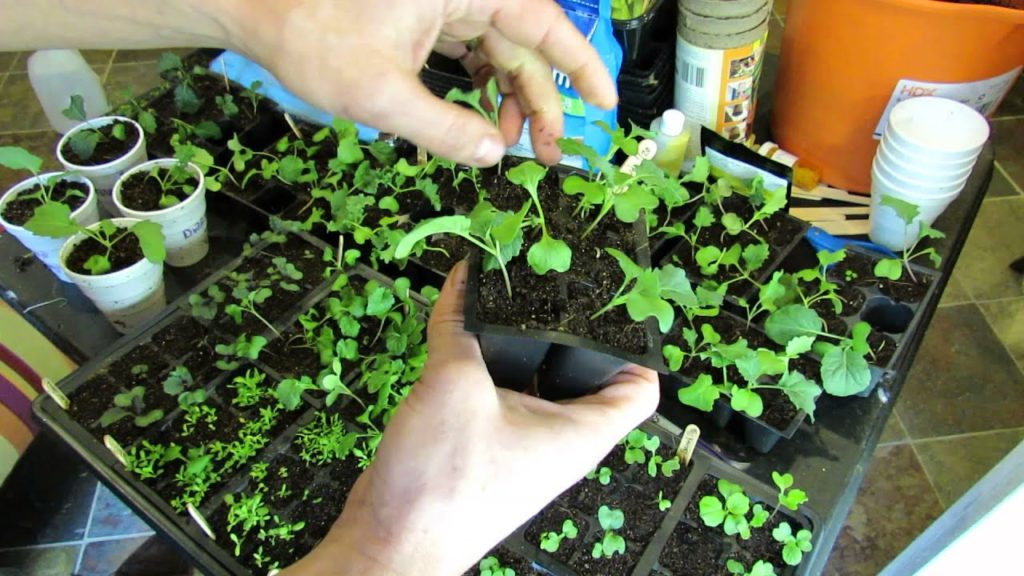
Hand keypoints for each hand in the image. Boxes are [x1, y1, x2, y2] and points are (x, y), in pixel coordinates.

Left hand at [230, 0, 617, 166]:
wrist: (259, 12)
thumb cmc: (312, 39)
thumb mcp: (380, 95)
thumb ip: (444, 130)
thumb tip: (494, 156)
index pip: (544, 23)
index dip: (581, 66)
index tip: (605, 105)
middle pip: (523, 45)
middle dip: (539, 102)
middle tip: (548, 155)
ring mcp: (443, 1)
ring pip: (499, 52)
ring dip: (509, 100)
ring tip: (511, 147)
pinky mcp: (425, 15)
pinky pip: (471, 52)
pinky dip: (481, 89)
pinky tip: (483, 123)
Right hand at [281, 261, 657, 575]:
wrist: (391, 543)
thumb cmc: (442, 481)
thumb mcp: (454, 385)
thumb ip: (459, 325)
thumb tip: (464, 276)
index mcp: (580, 431)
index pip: (640, 387)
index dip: (638, 344)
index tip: (615, 301)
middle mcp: (559, 437)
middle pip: (584, 373)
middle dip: (569, 329)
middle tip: (552, 280)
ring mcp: (522, 441)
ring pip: (536, 380)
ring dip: (522, 343)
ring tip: (508, 294)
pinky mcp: (487, 443)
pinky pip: (500, 392)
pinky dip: (489, 361)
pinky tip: (464, 329)